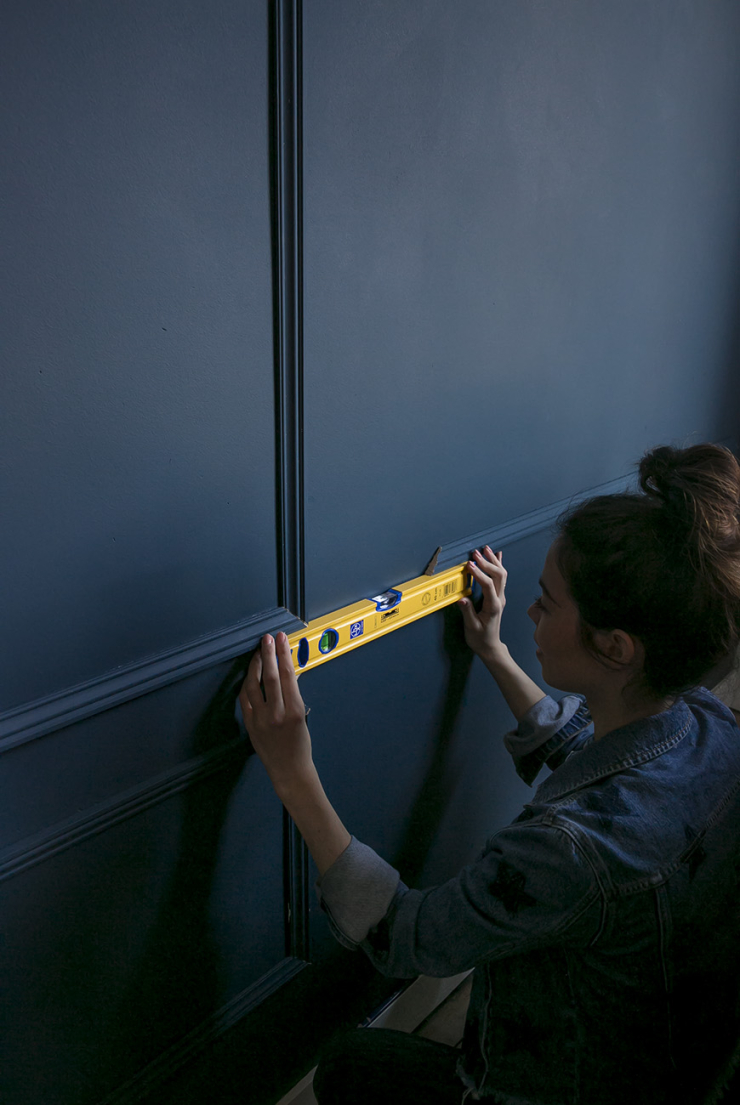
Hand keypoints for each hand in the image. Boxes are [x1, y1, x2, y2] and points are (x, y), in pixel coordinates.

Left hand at [239, 632, 312, 794]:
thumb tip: (288, 673)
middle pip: (269, 676)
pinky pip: (245, 700)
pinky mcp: (250, 725)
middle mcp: (276, 713)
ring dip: (254, 666)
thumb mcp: (302, 717)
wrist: (290, 771)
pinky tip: (249, 676)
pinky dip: (246, 685)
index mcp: (294, 710)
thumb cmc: (300, 744)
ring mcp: (261, 719)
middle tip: (267, 638)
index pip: (287, 674)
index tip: (281, 639)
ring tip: (257, 654)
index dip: (283, 653)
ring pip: (253, 685)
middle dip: (268, 653)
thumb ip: (294, 695)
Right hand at [458, 547, 506, 659]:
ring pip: (501, 574)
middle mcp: (499, 599)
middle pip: (498, 575)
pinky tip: (498, 555)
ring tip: (485, 549)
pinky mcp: (498, 597)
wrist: (490, 646)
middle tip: (475, 553)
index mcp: (493, 606)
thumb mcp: (471, 627)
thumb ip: (467, 612)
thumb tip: (462, 598)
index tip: (469, 565)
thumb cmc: (480, 638)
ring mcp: (500, 597)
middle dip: (487, 562)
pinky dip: (499, 565)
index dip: (479, 574)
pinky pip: (500, 578)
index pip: (488, 585)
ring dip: (494, 560)